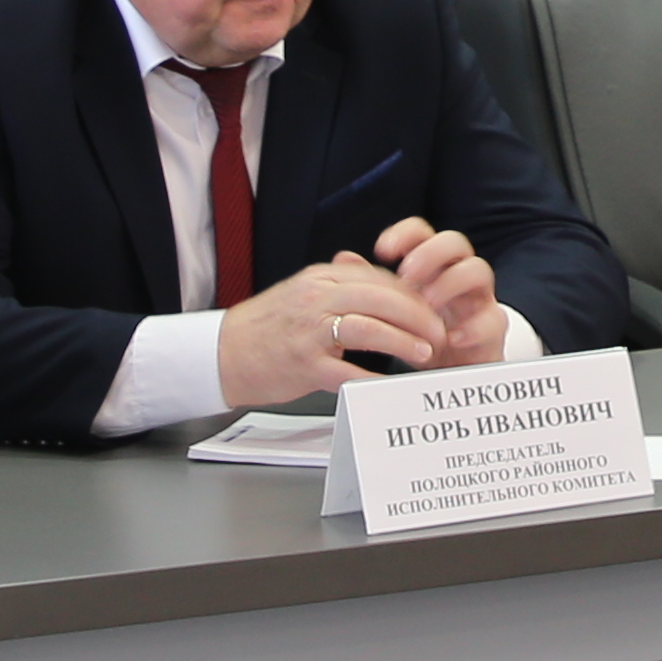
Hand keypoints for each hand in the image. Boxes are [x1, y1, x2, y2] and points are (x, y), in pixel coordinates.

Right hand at [215, 254, 438, 406]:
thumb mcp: (302, 293)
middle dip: (417, 315)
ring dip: (403, 341)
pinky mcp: (303, 365)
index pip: (378, 278)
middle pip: (380, 298)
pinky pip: (347, 372)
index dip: (411, 293)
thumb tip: (373, 274)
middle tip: (439, 331)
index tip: (432, 308)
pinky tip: (393, 386)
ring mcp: (309, 332)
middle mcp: (317, 299)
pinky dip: (374, 379)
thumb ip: (339, 284)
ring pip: (369, 328)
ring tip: (425, 353)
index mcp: (320, 278)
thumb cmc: (266, 327)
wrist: (222, 353)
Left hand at [373, 217, 501, 362]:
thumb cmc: (421, 336)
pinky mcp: (492, 329)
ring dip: (451, 283)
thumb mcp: (393, 311)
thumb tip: (343, 257)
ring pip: (479, 270)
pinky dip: (473, 327)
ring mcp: (479, 299)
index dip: (405, 234)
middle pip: (455, 242)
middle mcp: (458, 275)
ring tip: (428, 303)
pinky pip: (494, 319)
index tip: (382, 250)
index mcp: (432, 266)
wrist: (452, 374)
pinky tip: (451, 338)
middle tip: (407, 275)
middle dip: (430, 253)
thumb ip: (372, 285)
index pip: (423, 233)